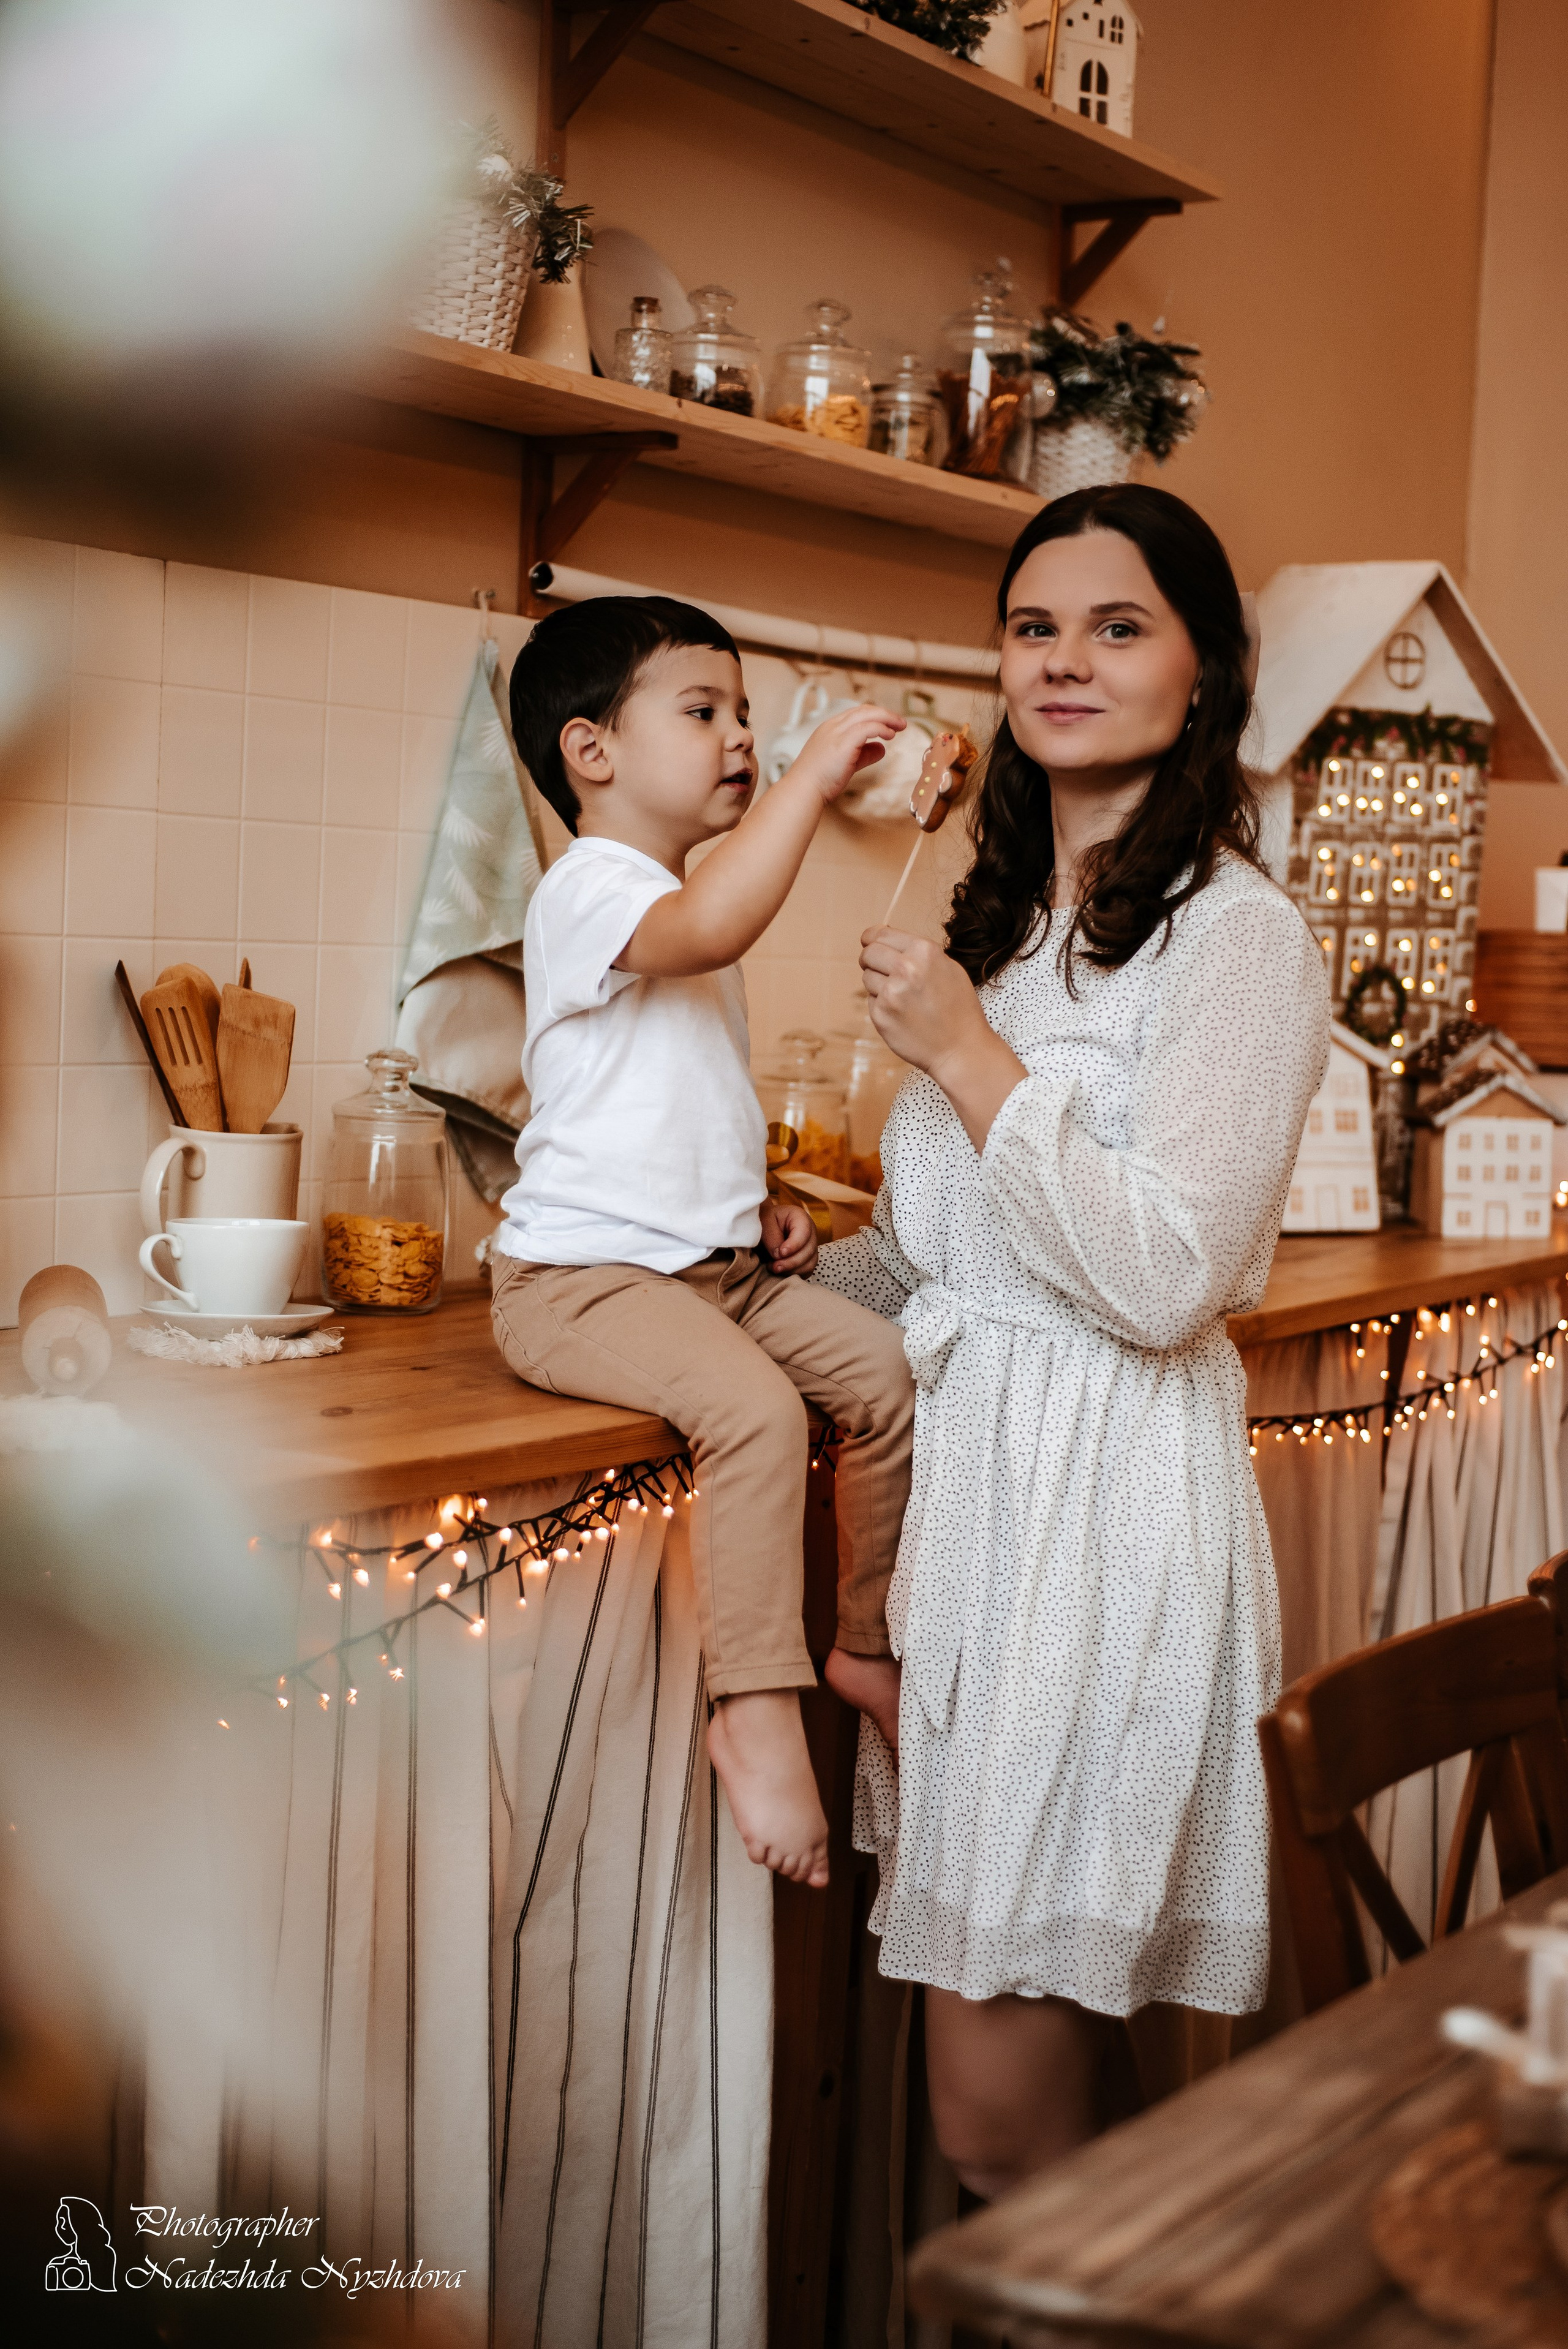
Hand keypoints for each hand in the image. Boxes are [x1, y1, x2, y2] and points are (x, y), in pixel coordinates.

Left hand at [760, 1197, 818, 1276]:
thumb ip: (772, 1237)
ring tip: (774, 1268)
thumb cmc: (765, 1221)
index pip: (804, 1232)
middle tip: (774, 1267)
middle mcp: (810, 1232)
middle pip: (809, 1251)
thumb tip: (779, 1255)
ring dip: (791, 1270)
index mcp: (800, 1218)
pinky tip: (780, 1271)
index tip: (781, 1253)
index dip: (794, 1245)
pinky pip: (806, 1271)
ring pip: (809, 1264)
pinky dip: (793, 1274)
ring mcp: (810, 1247)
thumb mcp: (764, 1222)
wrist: (764, 1227)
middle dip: (791, 1262)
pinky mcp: (807, 1259)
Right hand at [788, 703, 904, 805]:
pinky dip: (881, 728)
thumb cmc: (820, 780)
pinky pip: (867, 727)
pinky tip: (889, 735)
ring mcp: (837, 732)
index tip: (888, 724)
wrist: (804, 789)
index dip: (874, 716)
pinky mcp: (844, 742)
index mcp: (830, 728)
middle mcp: (833, 726)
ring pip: (867, 714)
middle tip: (900, 723)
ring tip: (900, 727)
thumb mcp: (846, 763)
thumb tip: (881, 748)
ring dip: (887, 718)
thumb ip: (864, 754)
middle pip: (864, 710)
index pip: (856, 714)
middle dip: (884, 714)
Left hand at [859, 927, 988, 1074]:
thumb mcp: (948, 968)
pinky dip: (883, 1006)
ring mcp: (891, 993)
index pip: (880, 934)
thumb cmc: (958, 1009)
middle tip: (882, 971)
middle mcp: (906, 968)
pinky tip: (903, 1015)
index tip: (868, 942)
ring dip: (879, 985)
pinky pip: (871, 1001)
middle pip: (868, 954)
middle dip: (871, 960)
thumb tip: (883, 935)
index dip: (871, 938)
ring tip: (904, 998)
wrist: (961, 1049)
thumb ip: (917, 952)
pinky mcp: (881, 1015)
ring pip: (867, 978)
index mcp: (924, 951)